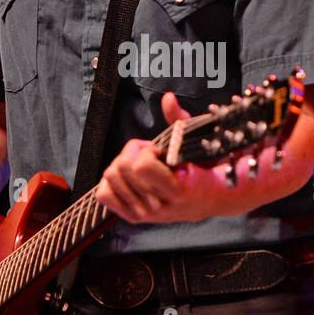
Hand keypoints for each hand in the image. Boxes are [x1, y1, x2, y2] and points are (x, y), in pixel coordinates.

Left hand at [94, 92, 210, 224]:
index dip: (146, 150)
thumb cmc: (202, 169)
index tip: (159, 151)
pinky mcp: (133, 217)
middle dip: (133, 154)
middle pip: (120, 168)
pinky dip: (112, 182)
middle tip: (150, 156)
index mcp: (177, 191)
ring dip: (124, 166)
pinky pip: (104, 194)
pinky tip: (130, 178)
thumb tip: (167, 97)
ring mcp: (145, 214)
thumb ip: (179, 120)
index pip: (140, 166)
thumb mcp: (195, 144)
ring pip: (109, 179)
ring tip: (143, 167)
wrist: (210, 199)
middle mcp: (158, 207)